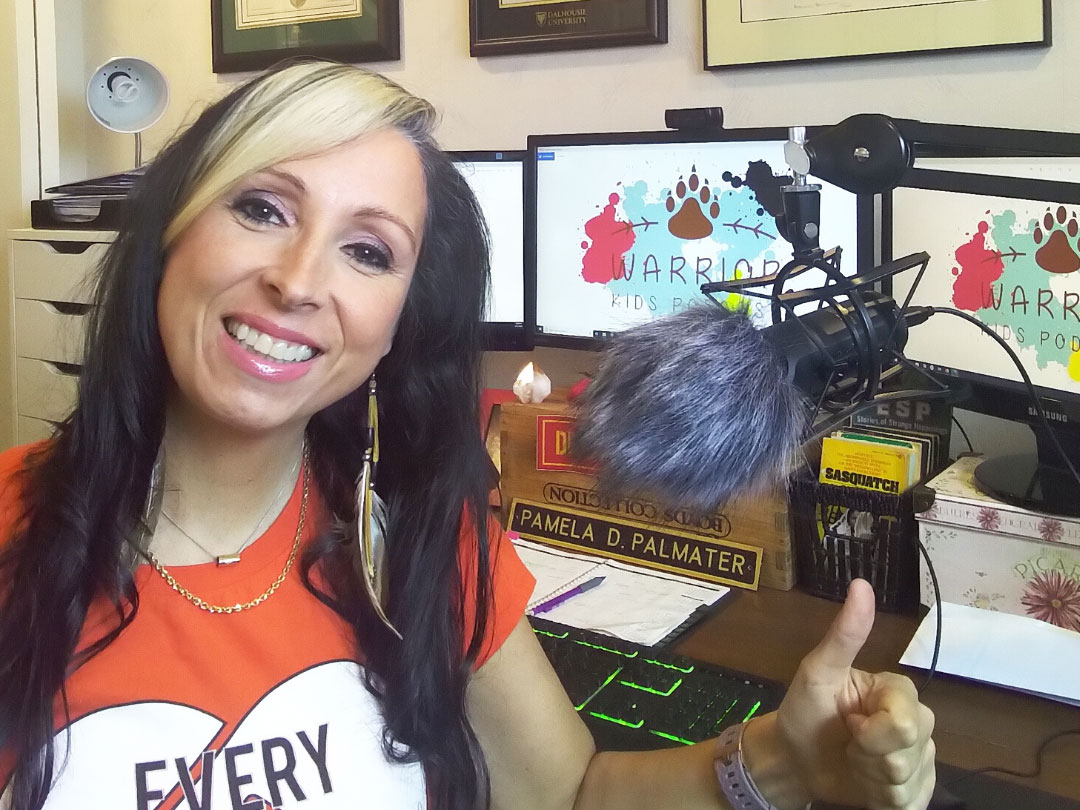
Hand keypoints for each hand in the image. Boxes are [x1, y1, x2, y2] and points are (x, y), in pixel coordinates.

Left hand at [769, 579, 935, 809]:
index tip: (848, 721)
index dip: (870, 731)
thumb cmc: (804, 710)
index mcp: (898, 690)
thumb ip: (844, 634)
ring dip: (871, 778)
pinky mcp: (916, 789)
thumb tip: (861, 584)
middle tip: (849, 743)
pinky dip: (881, 800)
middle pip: (911, 752)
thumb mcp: (817, 671)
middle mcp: (918, 721)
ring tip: (853, 761)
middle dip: (869, 755)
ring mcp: (920, 758)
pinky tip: (865, 783)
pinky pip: (911, 803)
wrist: (794, 759)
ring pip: (910, 781)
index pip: (904, 722)